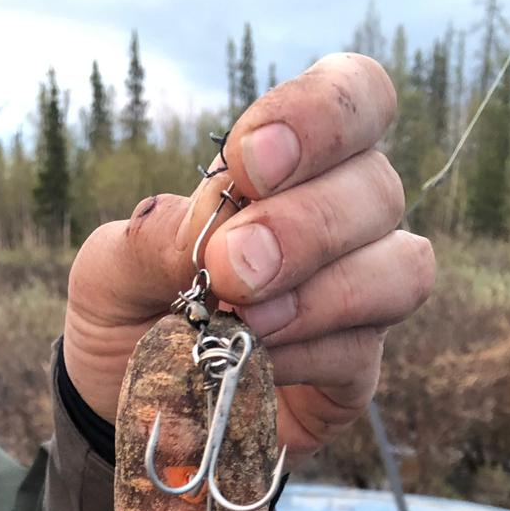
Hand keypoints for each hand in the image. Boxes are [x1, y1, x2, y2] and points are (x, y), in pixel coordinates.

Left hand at [63, 53, 434, 463]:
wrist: (117, 412)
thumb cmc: (126, 318)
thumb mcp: (109, 270)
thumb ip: (155, 237)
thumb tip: (220, 216)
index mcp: (292, 167)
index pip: (354, 99)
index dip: (320, 116)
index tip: (248, 163)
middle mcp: (341, 224)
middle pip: (379, 188)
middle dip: (306, 225)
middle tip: (231, 268)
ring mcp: (354, 303)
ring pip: (401, 269)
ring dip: (323, 293)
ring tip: (247, 322)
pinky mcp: (349, 378)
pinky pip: (362, 352)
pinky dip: (307, 355)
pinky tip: (253, 365)